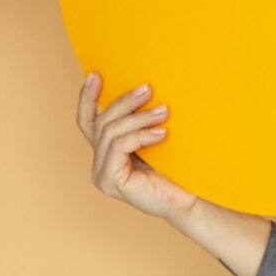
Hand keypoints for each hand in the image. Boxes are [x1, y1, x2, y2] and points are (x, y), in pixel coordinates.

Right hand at [76, 74, 194, 220]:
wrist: (189, 200)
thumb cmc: (175, 170)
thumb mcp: (152, 139)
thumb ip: (137, 123)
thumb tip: (141, 88)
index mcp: (106, 153)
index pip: (88, 122)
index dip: (87, 98)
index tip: (95, 75)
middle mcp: (99, 164)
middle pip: (101, 122)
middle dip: (124, 102)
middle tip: (147, 89)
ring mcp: (101, 175)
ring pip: (111, 132)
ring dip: (138, 118)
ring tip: (163, 112)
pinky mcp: (110, 181)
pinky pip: (119, 146)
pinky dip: (140, 135)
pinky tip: (161, 134)